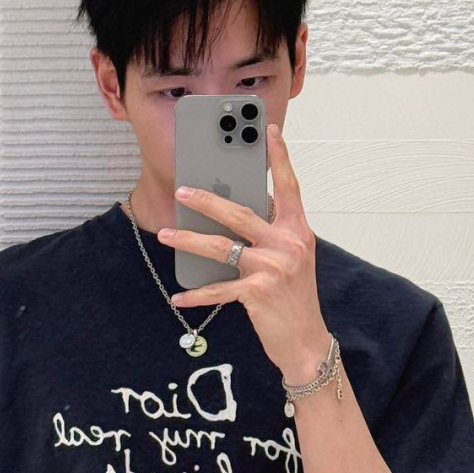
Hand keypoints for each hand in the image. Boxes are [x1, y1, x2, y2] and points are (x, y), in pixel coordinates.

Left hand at [160, 123, 329, 378]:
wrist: (306, 342)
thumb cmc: (294, 298)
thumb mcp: (291, 260)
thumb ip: (270, 235)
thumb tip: (235, 212)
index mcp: (297, 231)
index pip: (288, 187)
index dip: (278, 157)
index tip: (266, 130)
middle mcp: (288, 245)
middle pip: (241, 213)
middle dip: (207, 200)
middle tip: (182, 190)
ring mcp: (274, 268)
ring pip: (222, 247)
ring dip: (189, 241)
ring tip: (167, 234)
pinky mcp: (259, 293)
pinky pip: (219, 289)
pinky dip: (196, 294)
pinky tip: (179, 296)